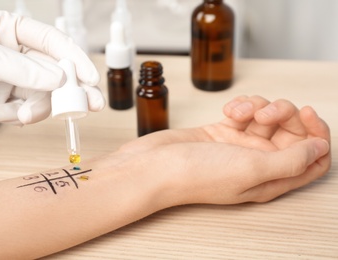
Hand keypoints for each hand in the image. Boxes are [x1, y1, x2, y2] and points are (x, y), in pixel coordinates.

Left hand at [0, 9, 104, 124]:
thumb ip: (20, 68)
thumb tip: (59, 80)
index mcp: (9, 30)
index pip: (52, 42)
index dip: (73, 59)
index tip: (88, 78)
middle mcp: (14, 55)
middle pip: (55, 71)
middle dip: (71, 90)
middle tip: (90, 105)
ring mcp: (10, 80)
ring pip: (42, 96)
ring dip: (37, 109)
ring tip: (21, 117)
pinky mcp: (1, 103)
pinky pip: (24, 111)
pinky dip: (15, 117)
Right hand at [112, 96, 330, 204]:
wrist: (156, 166)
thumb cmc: (198, 175)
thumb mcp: (252, 170)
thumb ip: (292, 160)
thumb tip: (321, 148)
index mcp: (271, 179)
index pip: (313, 159)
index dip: (317, 136)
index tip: (306, 116)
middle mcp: (258, 163)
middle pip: (291, 133)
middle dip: (283, 114)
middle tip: (265, 113)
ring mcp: (239, 146)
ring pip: (267, 117)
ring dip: (258, 107)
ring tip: (239, 112)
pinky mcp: (223, 131)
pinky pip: (245, 112)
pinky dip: (241, 106)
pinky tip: (228, 110)